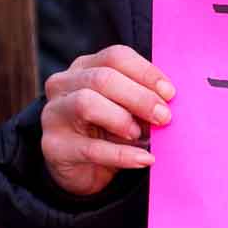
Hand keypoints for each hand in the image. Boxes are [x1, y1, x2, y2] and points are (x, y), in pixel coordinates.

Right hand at [41, 45, 173, 196]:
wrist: (81, 170)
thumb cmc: (109, 132)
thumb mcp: (128, 110)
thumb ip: (144, 101)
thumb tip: (172, 102)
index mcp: (85, 68)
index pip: (115, 57)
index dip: (146, 72)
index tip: (170, 93)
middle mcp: (63, 84)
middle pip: (102, 78)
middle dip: (139, 97)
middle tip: (164, 117)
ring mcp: (54, 114)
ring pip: (86, 103)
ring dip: (122, 119)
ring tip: (142, 135)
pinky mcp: (55, 146)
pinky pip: (90, 148)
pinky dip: (122, 155)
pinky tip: (145, 159)